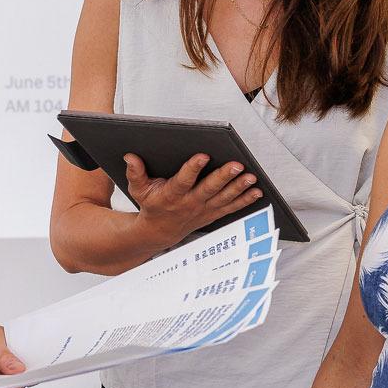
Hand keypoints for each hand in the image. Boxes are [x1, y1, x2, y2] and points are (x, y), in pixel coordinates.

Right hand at [125, 152, 261, 248]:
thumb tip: (130, 156)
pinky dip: (245, 200)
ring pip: (224, 198)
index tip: (203, 155)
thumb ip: (135, 173)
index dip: (193, 168)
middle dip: (224, 177)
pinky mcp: (212, 214)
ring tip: (251, 177)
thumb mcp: (138, 190)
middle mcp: (190, 203)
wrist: (160, 232)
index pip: (183, 180)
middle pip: (209, 189)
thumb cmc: (152, 206)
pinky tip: (256, 191)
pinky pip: (231, 207)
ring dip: (239, 188)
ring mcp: (204, 210)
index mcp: (172, 195)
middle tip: (237, 165)